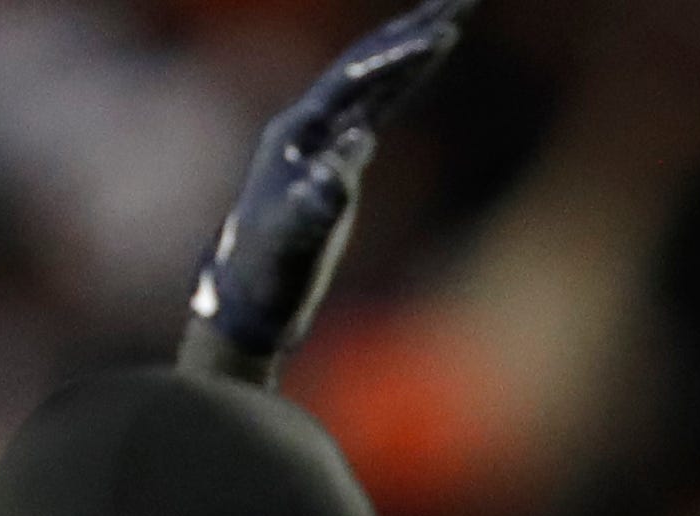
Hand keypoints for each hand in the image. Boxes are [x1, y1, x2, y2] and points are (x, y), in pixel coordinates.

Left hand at [182, 0, 476, 380]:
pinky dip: (403, 81)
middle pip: (365, 63)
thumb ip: (318, 200)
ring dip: (411, 47)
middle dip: (413, 29)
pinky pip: (375, 106)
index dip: (395, 59)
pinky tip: (425, 62)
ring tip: (454, 17)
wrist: (245, 303)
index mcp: (295, 135)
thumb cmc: (265, 276)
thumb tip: (351, 155)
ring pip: (373, 79)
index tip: (441, 35)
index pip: (353, 82)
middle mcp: (307, 125)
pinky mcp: (335, 160)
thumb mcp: (292, 242)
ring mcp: (321, 140)